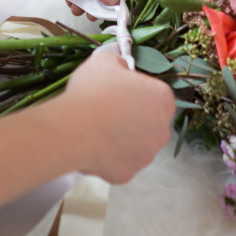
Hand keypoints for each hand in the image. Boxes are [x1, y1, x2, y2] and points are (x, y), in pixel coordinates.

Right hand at [61, 52, 174, 183]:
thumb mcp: (105, 62)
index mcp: (162, 99)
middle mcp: (162, 129)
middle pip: (150, 121)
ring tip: (98, 129)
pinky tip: (94, 146)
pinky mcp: (128, 174)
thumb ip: (120, 63)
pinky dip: (110, 157)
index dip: (136, 91)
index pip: (155, 93)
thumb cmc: (92, 92)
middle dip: (134, 117)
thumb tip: (122, 69)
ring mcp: (146, 155)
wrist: (73, 130)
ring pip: (137, 144)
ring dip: (123, 138)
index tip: (119, 91)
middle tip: (109, 110)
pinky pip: (121, 162)